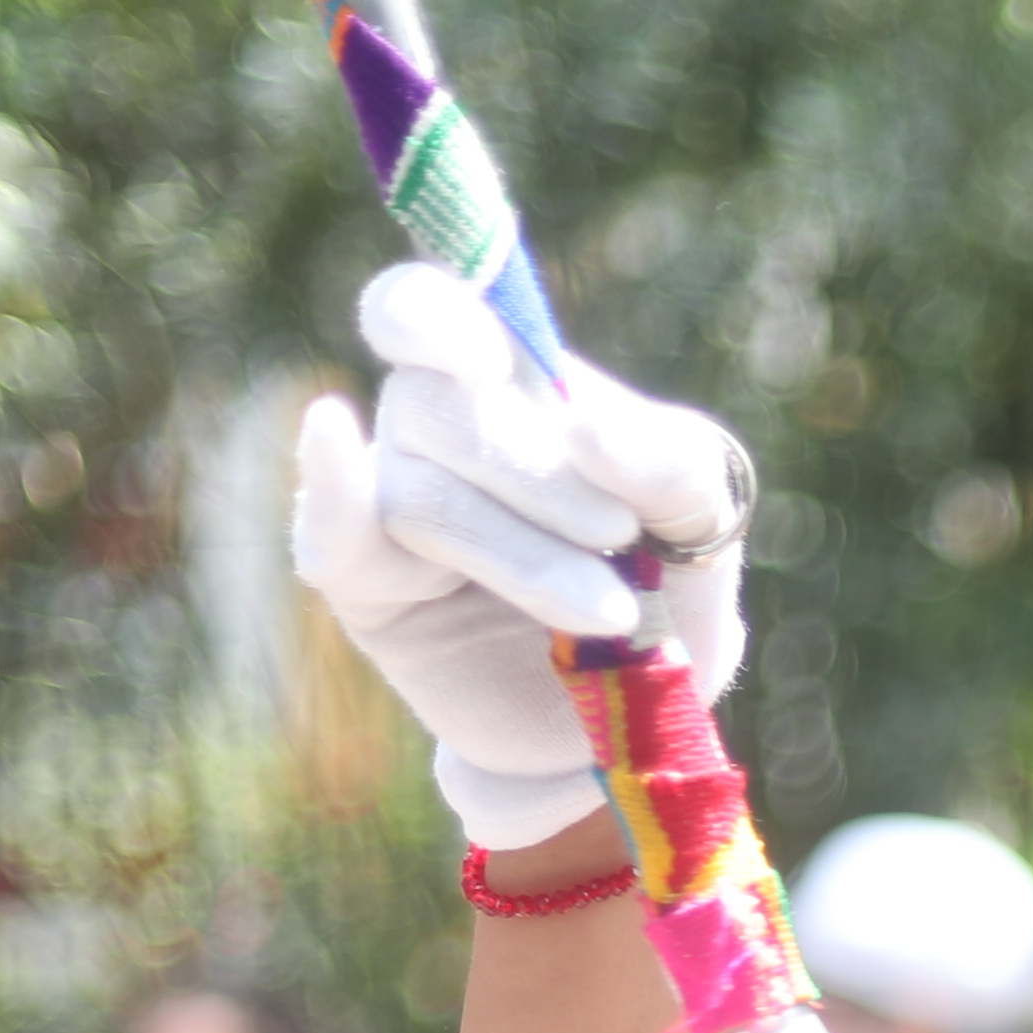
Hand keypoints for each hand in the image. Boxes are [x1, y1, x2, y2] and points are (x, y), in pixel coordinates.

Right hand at [288, 263, 751, 854]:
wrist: (644, 722)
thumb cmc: (670, 592)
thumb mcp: (700, 518)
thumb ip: (663, 458)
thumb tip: (580, 420)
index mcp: (510, 383)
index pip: (430, 310)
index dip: (434, 314)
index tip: (484, 350)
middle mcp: (433, 428)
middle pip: (435, 402)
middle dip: (536, 477)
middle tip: (619, 541)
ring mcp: (391, 504)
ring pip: (419, 492)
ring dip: (524, 556)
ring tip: (609, 614)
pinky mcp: (370, 587)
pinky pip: (334, 536)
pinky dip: (332, 494)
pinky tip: (334, 437)